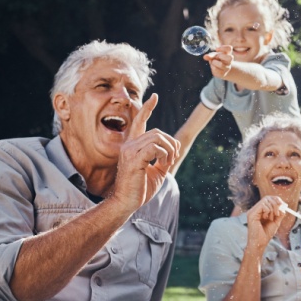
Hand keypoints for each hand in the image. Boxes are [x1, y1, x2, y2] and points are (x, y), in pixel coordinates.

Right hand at [112, 93, 180, 212]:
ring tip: (169, 162)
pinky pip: (154, 148)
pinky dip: (164, 154)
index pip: (139, 121)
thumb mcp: (156, 172)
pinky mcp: (133, 159)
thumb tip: (174, 150)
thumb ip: (164, 159)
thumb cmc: (139, 189)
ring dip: (169, 149)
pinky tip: (164, 163)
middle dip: (171, 143)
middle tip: (173, 158)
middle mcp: (129, 145)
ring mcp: (129, 150)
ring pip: (157, 137)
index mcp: (133, 146)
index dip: (147, 108)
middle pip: (157, 132)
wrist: (126, 203)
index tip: (155, 97)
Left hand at [204, 45, 233, 78]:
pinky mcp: (223, 73)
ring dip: (214, 62)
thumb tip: (205, 57)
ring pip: (221, 64)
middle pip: (230, 57)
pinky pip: (216, 70)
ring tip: (213, 62)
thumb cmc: (217, 60)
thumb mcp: (214, 56)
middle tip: (217, 56)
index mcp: (228, 54)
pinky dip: (212, 67)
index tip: (217, 49)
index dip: (223, 48)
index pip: (229, 48)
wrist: (220, 70)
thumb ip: (210, 56)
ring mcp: (227, 68)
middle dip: (221, 56)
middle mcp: (229, 61)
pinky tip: (213, 67)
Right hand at [245, 196, 286, 252]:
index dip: (277, 200)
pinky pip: (262, 205)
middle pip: (267, 198)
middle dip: (276, 203)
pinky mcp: (251, 214)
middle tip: (279, 212)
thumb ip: (280, 214)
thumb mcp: (276, 222)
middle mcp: (256, 209)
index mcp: (261, 210)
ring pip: (265, 200)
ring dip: (272, 209)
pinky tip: (266, 218)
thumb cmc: (266, 234)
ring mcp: (253, 211)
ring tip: (271, 219)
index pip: (269, 199)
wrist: (260, 243)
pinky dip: (268, 211)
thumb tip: (284, 206)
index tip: (284, 205)